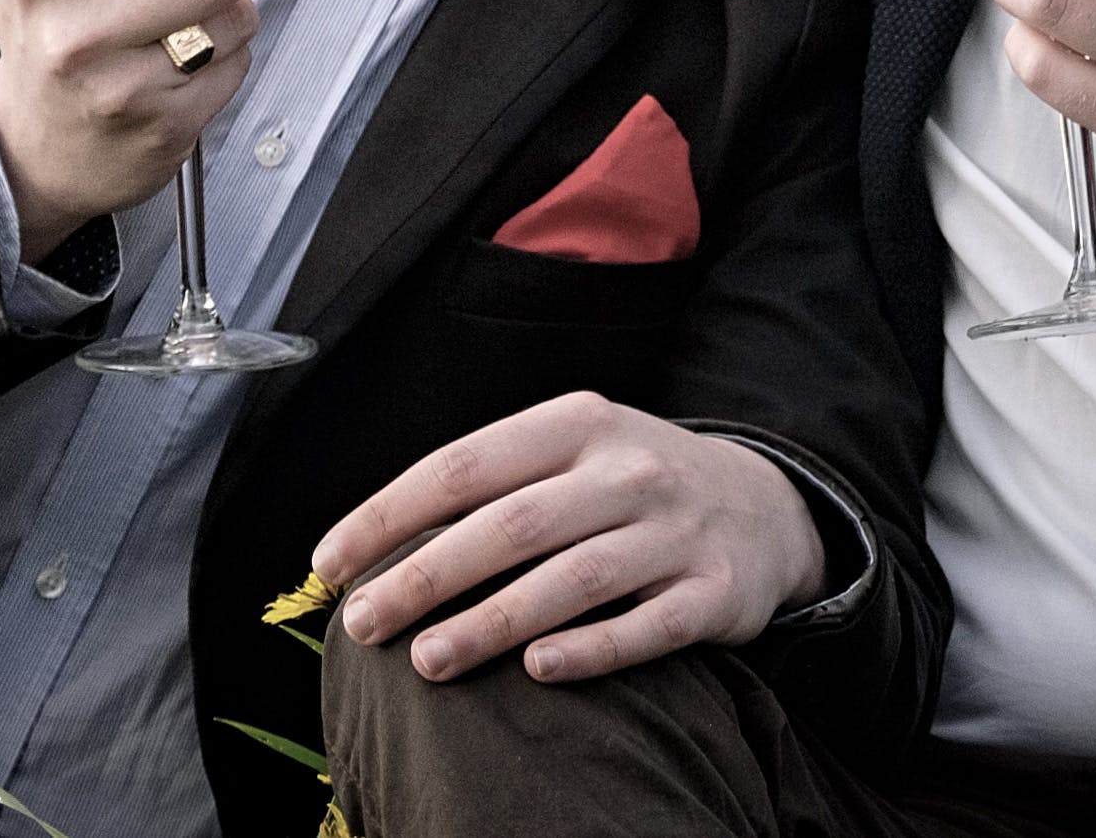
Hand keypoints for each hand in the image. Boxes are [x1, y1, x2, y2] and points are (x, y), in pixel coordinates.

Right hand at [0, 0, 349, 244]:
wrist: (33, 154)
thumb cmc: (33, 26)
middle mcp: (77, 32)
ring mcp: (122, 86)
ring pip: (229, 22)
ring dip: (244, 3)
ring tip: (217, 0)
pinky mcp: (163, 129)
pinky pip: (234, 69)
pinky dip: (235, 52)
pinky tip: (200, 56)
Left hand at [314, 394, 825, 684]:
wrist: (765, 507)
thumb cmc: (630, 487)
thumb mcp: (572, 454)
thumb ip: (493, 487)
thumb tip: (376, 547)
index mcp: (576, 423)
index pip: (464, 464)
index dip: (390, 514)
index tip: (330, 563)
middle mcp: (626, 470)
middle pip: (510, 525)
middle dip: (424, 576)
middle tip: (364, 624)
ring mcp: (674, 531)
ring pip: (572, 579)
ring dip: (491, 622)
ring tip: (427, 661)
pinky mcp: (713, 592)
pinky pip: (645, 628)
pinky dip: (590, 649)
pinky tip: (536, 670)